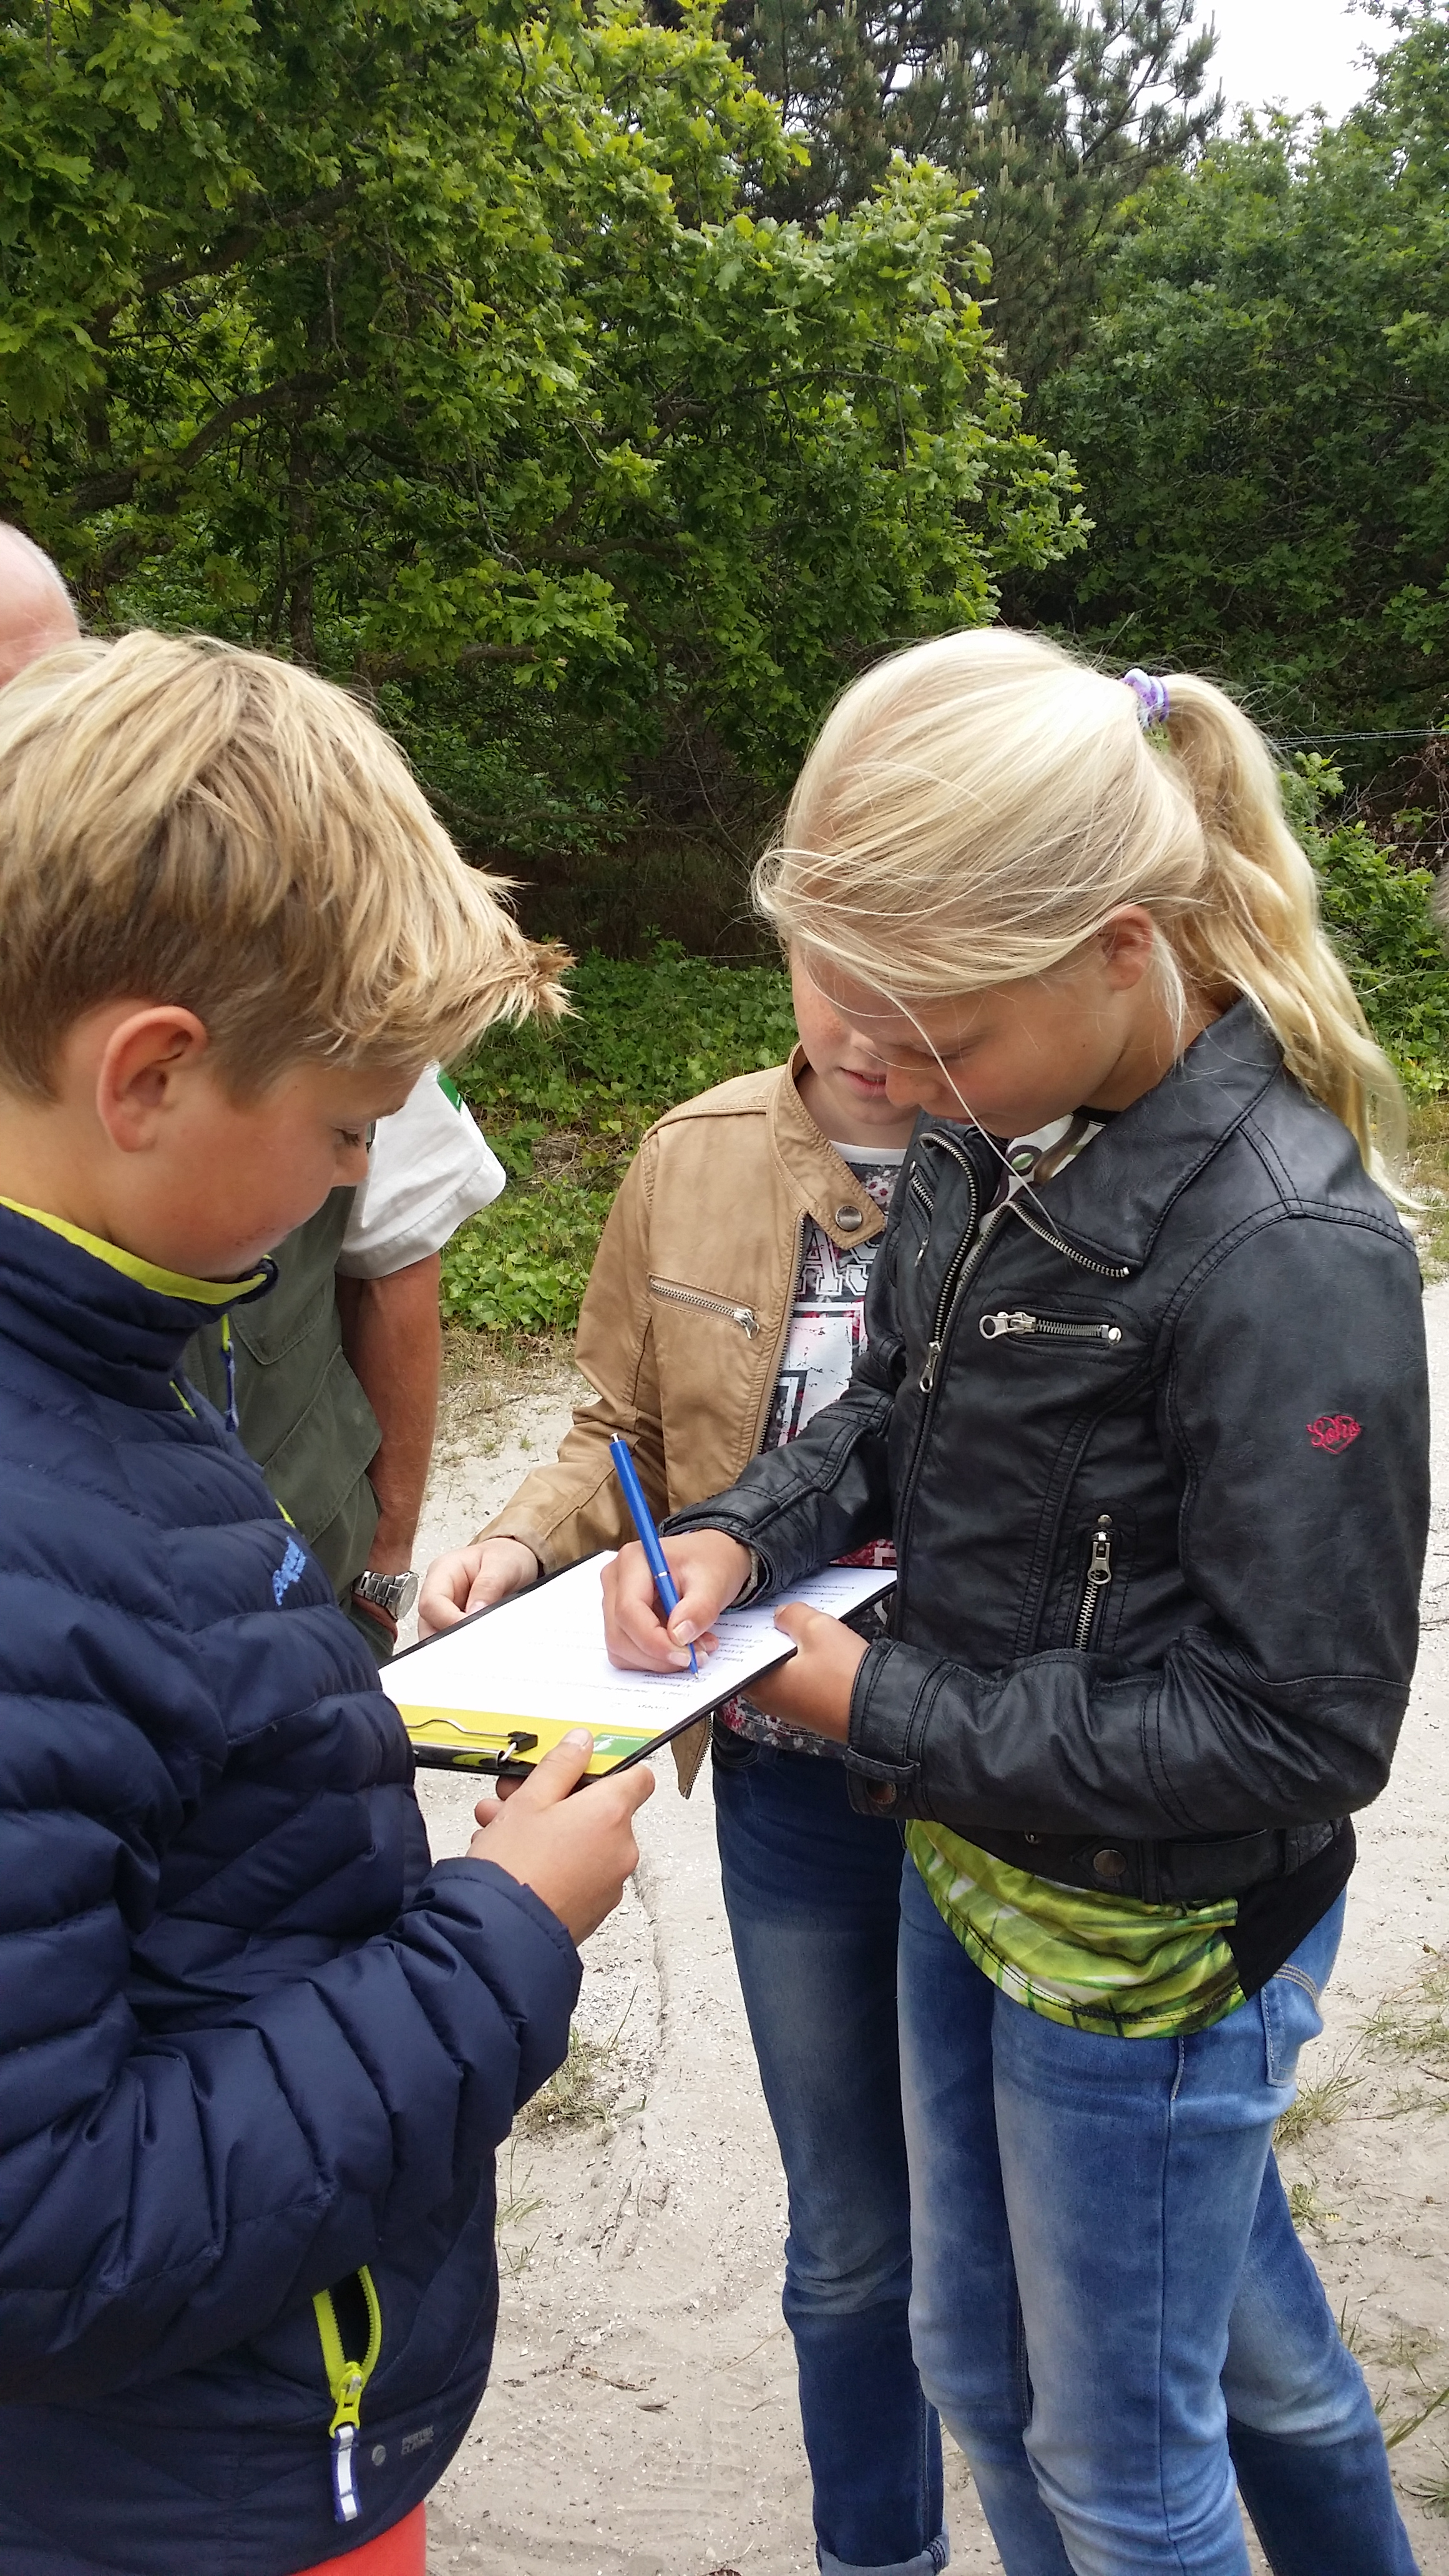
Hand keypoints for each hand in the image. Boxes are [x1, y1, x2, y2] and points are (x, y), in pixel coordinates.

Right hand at [419, 1536, 539, 1635]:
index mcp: (443, 1571)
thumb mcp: (503, 1566)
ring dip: (456, 1644)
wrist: (515, 1560)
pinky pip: (450, 1640)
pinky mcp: (453, 1622)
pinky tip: (477, 1646)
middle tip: (476, 1644)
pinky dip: (462, 1646)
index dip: (448, 1621)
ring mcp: (444, 1609)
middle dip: (448, 1639)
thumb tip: (474, 1613)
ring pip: (435, 1636)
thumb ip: (487, 1587)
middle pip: (427, 1624)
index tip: (472, 1630)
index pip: (431, 1603)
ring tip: (480, 1643)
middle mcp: (439, 1591)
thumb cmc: (506, 1557)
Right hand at [469, 1730, 653, 1943]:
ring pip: (582, 1842)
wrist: (499, 1935)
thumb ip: (561, 1765)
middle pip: (599, 1810)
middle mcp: (621, 1849)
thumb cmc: (513, 1868)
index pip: (637, 1777)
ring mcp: (611, 1883)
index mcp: (612, 1814)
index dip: (608, 1768)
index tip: (577, 1767)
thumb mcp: (528, 1801)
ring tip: (497, 1831)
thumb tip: (582, 1743)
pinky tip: (512, 1861)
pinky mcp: (594, 1909)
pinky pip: (578, 1873)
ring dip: (546, 1831)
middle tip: (514, 1799)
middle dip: (556, 1800)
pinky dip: (553, 1862)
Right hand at [601, 1530, 750, 1671]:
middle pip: (619, 1634)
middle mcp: (615, 1580)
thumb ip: (699, 1608)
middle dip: (658, 1654)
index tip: (685, 1656)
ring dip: (658, 1660)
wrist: (710, 1560)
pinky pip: (627, 1652)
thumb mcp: (714, 1582)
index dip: (653, 1641)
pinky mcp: (619, 1620)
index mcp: (633, 1560)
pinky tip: (680, 1645)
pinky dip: (654, 1658)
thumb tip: (679, 1636)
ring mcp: (613, 1601)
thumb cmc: (709, 1564)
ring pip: (621, 1649)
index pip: (628, 1610)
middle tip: (697, 1655)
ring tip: (695, 1648)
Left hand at [746, 1604, 867, 1741]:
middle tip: (787, 1618)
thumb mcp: (816, 1628)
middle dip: (775, 1639)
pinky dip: (809, 1665)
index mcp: (762, 1685)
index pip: (743, 1654)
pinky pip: (803, 1681)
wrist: (881, 1708)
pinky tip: (824, 1650)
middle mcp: (773, 1702)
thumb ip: (791, 1615)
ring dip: (794, 1652)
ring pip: (785, 1670)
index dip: (752, 1630)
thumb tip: (782, 1615)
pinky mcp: (814, 1710)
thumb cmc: (846, 1677)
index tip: (758, 1614)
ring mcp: (794, 1708)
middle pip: (764, 1661)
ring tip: (810, 1631)